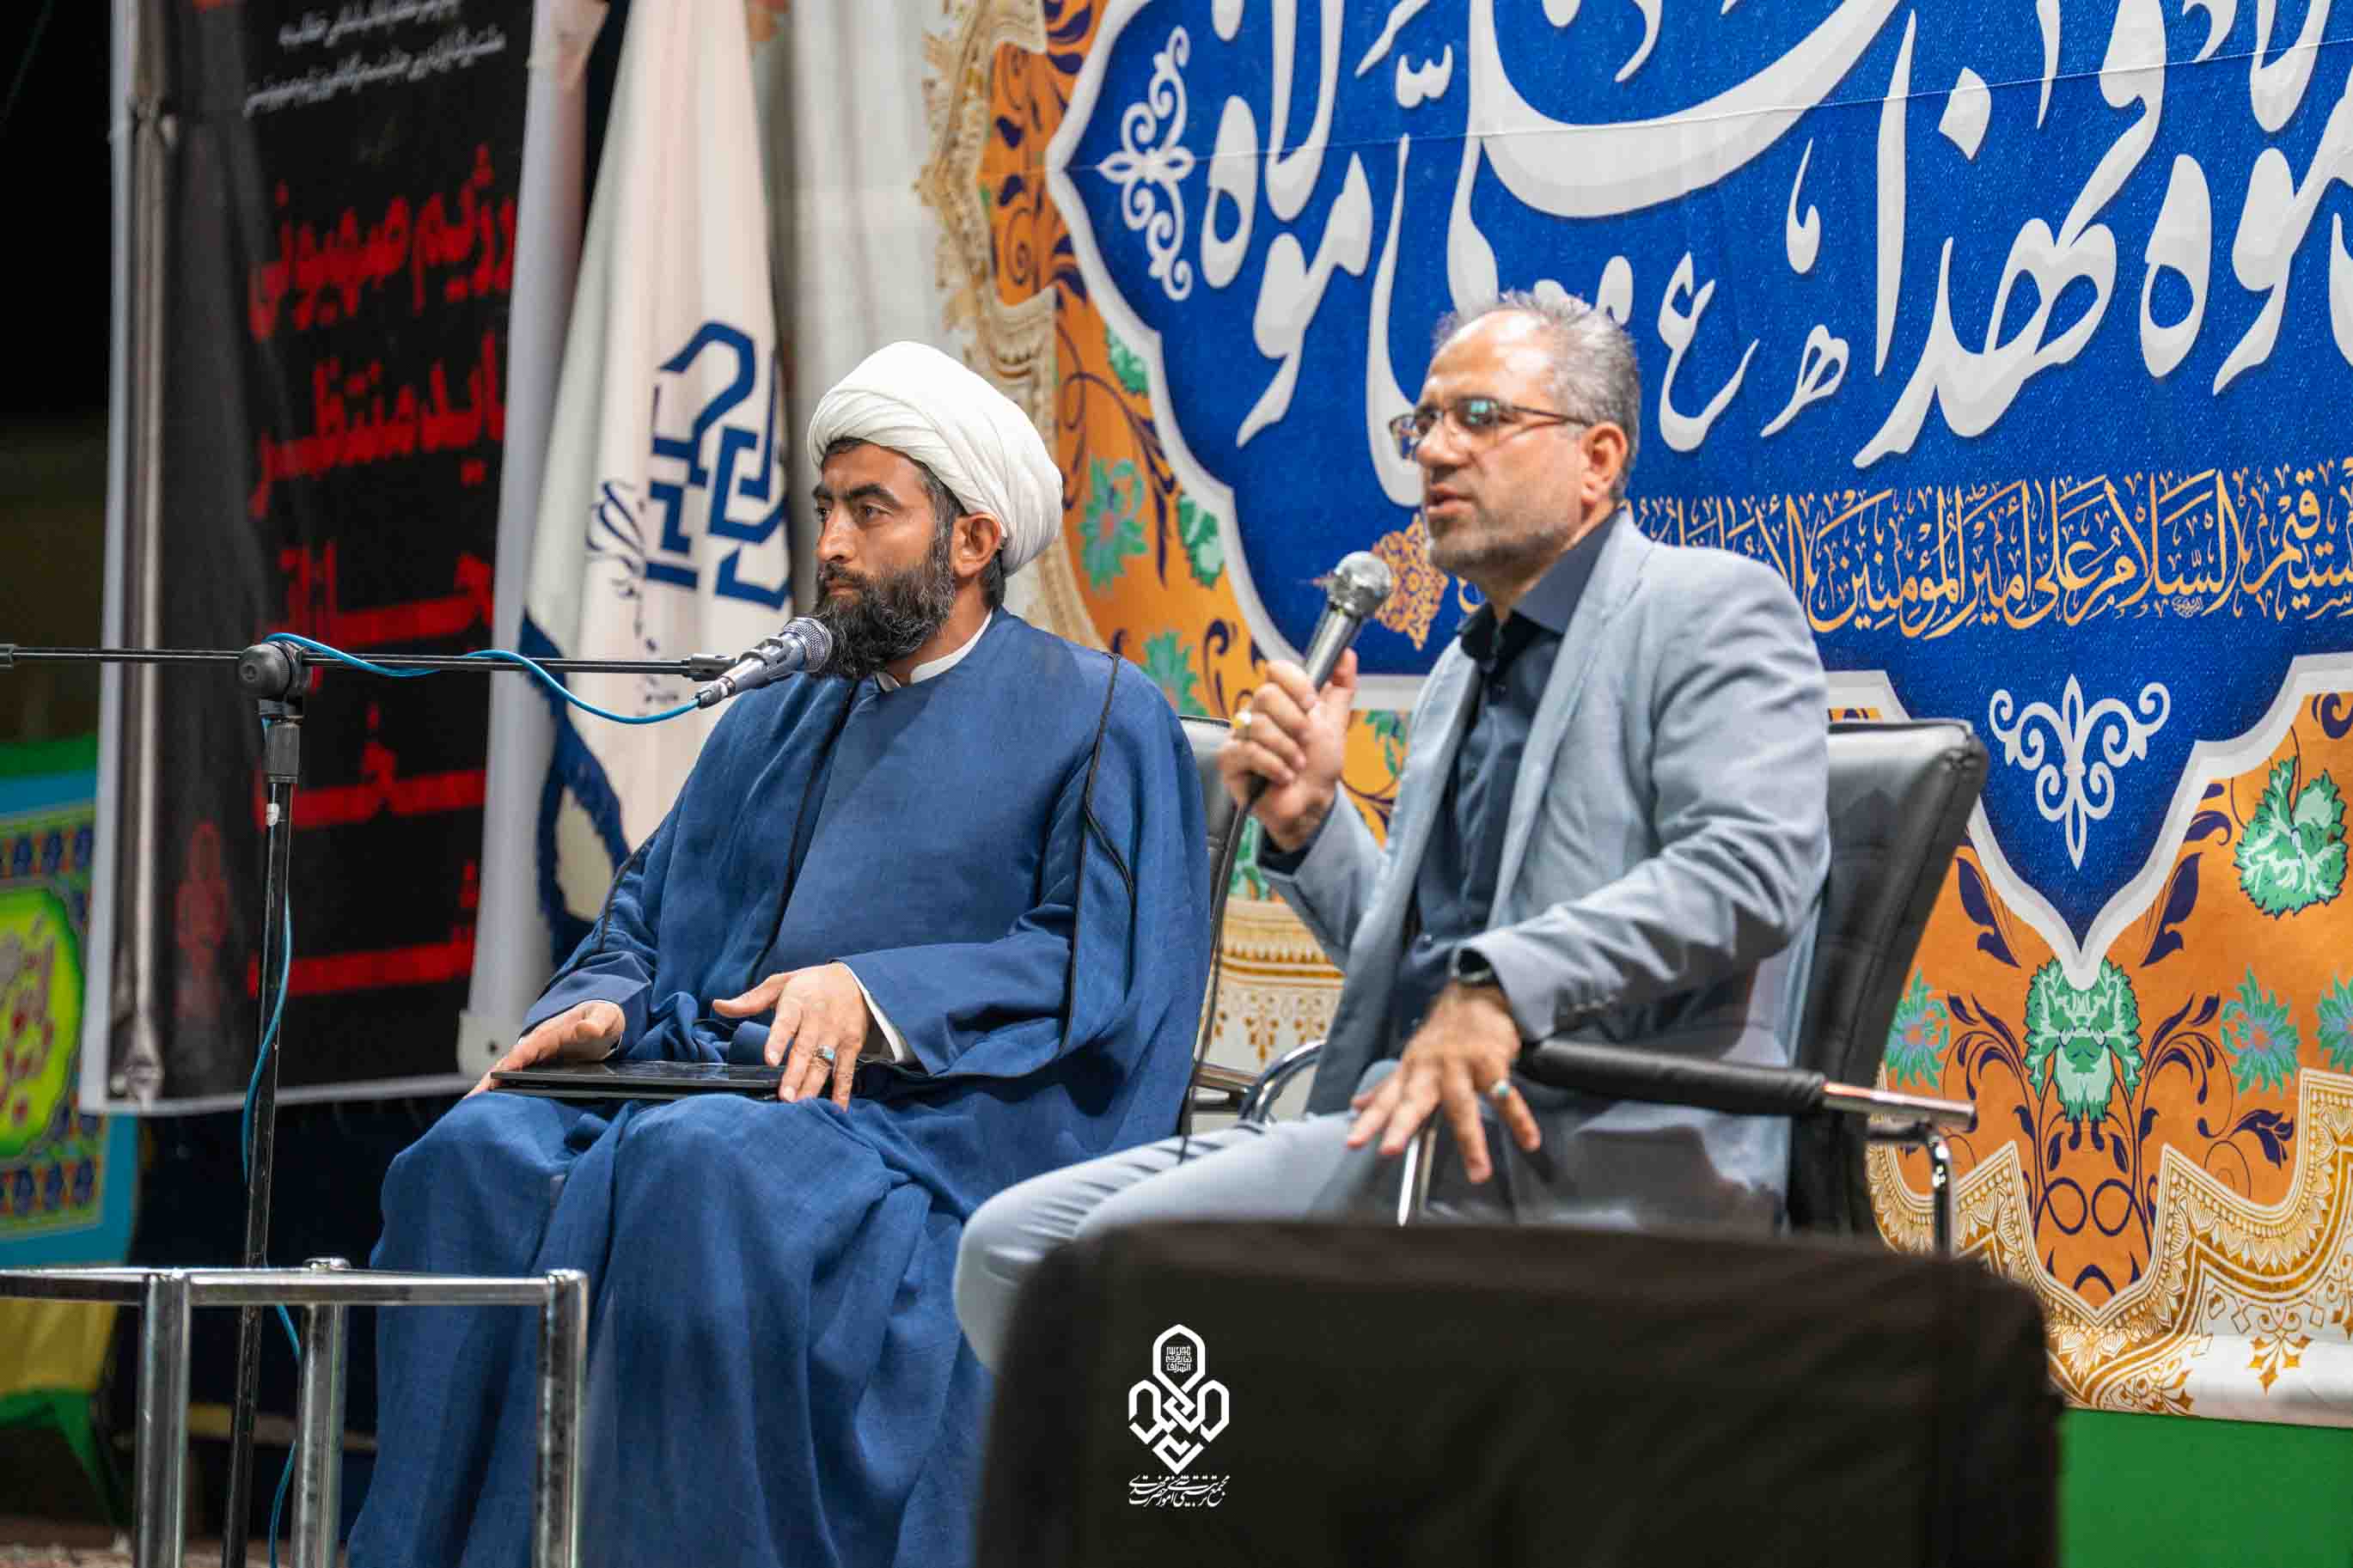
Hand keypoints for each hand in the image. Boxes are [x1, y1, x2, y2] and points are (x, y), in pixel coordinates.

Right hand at [471, 1000, 624, 1095]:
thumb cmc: (604, 1016)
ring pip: (508, 1074)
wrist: (606, 1020)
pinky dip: (504, 1092)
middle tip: (470, 1102)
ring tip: (473, 1110)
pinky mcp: (541, 1068)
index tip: (495, 1079)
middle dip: (488, 1081)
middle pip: (507, 1064)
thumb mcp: (606, 1017)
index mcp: (549, 1034)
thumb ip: (598, 1022)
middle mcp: (537, 1046)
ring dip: (491, 1089)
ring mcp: (537, 1058)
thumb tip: (586, 1029)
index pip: (525, 1050)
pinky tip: (497, 1109)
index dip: (510, 1065)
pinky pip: (519, 1080)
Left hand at [715, 962, 869, 1106]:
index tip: (770, 1060)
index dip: (778, 1041)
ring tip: (802, 1105)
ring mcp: (837, 1033)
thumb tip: (718, 1006)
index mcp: (798, 1003)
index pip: (786, 1023)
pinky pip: (846, 1070)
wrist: (856, 979)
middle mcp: (818, 1019)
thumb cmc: (811, 984)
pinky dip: (843, 1091)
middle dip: (795, 1074)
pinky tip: (837, 1108)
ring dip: (813, 1085)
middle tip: (785, 1096)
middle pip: (805, 1049)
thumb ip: (750, 1000)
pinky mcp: (852, 1044)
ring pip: (824, 1063)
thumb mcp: (780, 983)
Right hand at [1218, 651, 1355, 852]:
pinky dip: (1274, 766)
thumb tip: (1347, 654)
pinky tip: (1283, 777)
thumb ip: (1341, 688)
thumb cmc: (1318, 766)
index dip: (1296, 685)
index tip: (1312, 705)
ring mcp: (1239, 736)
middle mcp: (1255, 713)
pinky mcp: (1229, 760)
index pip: (1276, 670)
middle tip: (1306, 741)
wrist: (1311, 803)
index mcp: (1279, 700)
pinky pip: (1248, 751)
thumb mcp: (1335, 723)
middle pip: (1266, 695)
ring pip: (1259, 725)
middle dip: (1295, 722)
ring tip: (1296, 765)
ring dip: (1288, 750)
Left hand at [1344, 983, 1539, 1182]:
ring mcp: (1461, 1065)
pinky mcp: (1491, 1063)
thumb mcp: (1412, 1060)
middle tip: (1390, 1151)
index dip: (1369, 1121)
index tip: (1353, 1143)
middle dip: (1401, 1124)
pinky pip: (1506, 1097)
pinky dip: (1520, 1120)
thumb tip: (1357, 1106)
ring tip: (1479, 1173)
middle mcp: (1431, 1069)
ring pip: (1463, 1106)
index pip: (1386, 1099)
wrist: (1476, 995)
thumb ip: (1388, 1088)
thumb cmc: (1441, 1036)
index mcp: (1411, 1071)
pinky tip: (1529, 1142)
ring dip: (1471, 1141)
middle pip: (1415, 1100)